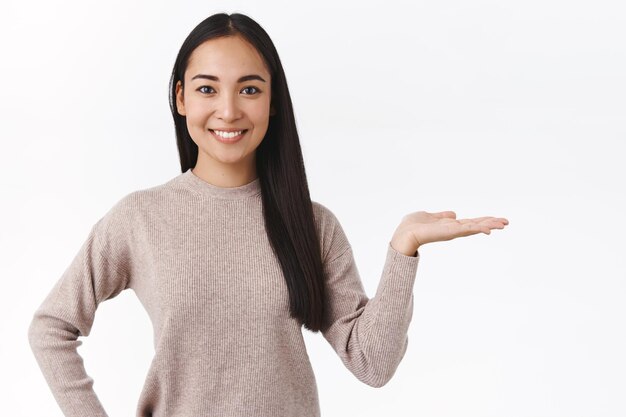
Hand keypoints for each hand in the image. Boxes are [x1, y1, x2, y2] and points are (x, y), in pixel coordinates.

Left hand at [390, 211, 508, 255]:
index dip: (483, 221)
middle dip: (491, 223)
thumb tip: (453, 214)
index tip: (497, 220)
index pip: (471, 222)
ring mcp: (453, 231)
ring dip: (489, 225)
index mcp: (450, 225)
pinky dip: (478, 229)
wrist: (404, 233)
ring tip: (503, 224)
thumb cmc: (413, 226)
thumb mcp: (430, 216)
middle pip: (477, 225)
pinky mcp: (450, 232)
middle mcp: (454, 229)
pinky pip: (467, 229)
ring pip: (475, 227)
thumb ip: (442, 216)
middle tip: (507, 222)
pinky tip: (488, 229)